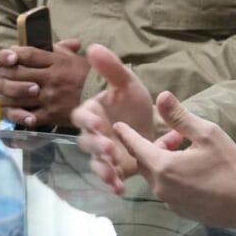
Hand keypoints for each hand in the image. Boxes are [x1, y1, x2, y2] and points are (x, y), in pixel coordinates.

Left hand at [0, 38, 86, 126]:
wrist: (105, 97)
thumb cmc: (88, 76)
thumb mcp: (74, 57)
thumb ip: (57, 47)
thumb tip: (39, 37)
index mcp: (57, 61)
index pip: (26, 54)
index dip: (10, 55)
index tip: (7, 58)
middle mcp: (52, 78)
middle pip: (17, 74)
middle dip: (4, 76)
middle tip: (0, 79)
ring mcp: (51, 97)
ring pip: (17, 96)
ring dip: (6, 97)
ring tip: (3, 97)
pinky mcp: (53, 114)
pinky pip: (29, 116)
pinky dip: (19, 115)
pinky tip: (17, 112)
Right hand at [72, 44, 157, 193]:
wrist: (152, 124)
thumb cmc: (133, 102)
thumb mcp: (127, 83)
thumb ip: (111, 68)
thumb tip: (93, 46)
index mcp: (93, 112)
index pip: (82, 116)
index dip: (87, 120)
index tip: (98, 122)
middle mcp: (94, 134)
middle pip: (88, 142)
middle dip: (97, 146)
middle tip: (109, 148)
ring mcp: (103, 153)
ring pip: (96, 163)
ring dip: (103, 169)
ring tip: (114, 175)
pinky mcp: (114, 168)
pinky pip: (109, 176)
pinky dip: (112, 183)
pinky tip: (120, 189)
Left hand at [114, 91, 235, 228]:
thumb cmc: (229, 164)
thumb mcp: (207, 133)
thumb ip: (180, 117)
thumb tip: (162, 96)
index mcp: (163, 166)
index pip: (136, 146)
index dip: (127, 134)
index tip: (117, 126)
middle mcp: (160, 187)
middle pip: (146, 162)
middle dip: (156, 146)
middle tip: (178, 136)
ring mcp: (169, 202)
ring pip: (157, 176)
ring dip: (165, 161)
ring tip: (188, 152)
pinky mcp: (179, 211)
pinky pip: (167, 189)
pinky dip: (172, 177)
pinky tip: (193, 171)